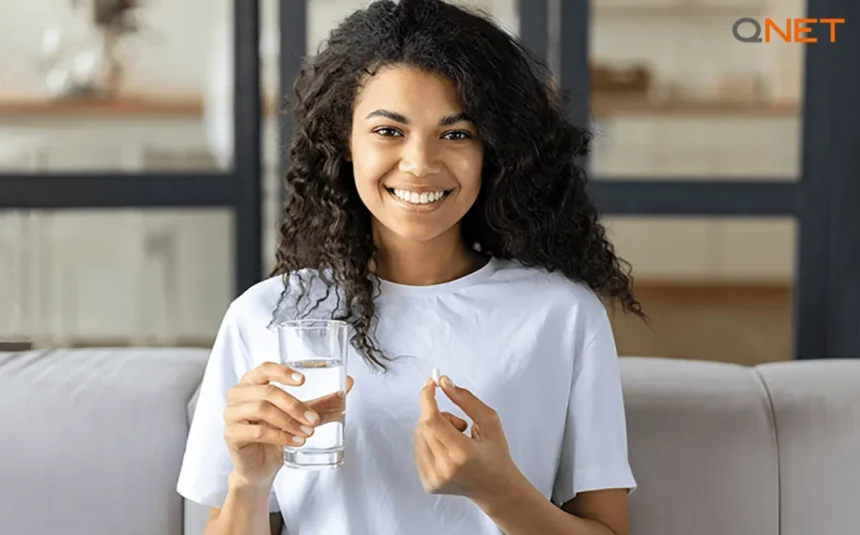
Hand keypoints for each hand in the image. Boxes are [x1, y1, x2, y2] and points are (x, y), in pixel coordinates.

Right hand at [223, 362, 353, 487]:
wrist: (262, 467)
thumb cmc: (278, 434)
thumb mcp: (300, 416)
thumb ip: (321, 401)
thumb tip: (348, 383)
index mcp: (253, 382)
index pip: (265, 368)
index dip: (283, 372)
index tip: (304, 381)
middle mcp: (239, 394)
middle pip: (266, 391)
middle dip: (294, 404)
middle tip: (314, 419)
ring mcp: (231, 414)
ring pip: (260, 409)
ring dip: (288, 421)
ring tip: (308, 432)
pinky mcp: (231, 434)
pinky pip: (255, 431)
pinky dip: (279, 436)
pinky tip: (296, 442)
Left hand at [413, 376, 520, 503]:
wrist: (496, 489)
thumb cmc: (496, 454)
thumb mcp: (489, 421)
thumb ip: (466, 399)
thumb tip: (444, 382)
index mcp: (461, 453)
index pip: (432, 420)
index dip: (427, 398)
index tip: (430, 383)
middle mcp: (444, 468)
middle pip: (423, 426)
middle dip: (437, 415)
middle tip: (458, 423)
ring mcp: (434, 479)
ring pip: (418, 437)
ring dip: (433, 430)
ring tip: (456, 441)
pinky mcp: (428, 484)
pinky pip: (418, 451)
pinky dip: (430, 443)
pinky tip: (448, 452)